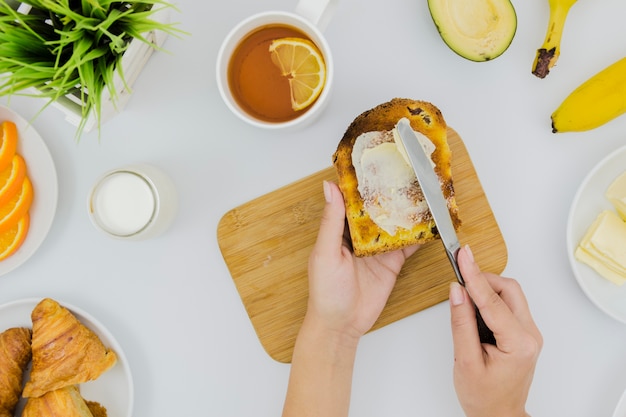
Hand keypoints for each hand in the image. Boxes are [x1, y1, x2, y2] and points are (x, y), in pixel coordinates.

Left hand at [282, 181, 417, 416]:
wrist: (341, 325)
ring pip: (395, 223)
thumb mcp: (325, 253)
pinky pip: (408, 245)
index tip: (373, 159)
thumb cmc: (325, 292)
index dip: (361, 181)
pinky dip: (420, 235)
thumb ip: (331, 221)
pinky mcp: (392, 263)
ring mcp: (378, 248)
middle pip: (377, 208)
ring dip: (407, 209)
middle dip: (390, 191)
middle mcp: (359, 235)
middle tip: (406, 169)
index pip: (351, 199)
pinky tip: (432, 222)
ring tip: (423, 189)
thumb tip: (329, 187)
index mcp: (339, 229)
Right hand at [449, 245, 541, 416]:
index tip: (463, 256)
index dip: (474, 276)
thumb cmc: (483, 396)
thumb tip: (457, 291)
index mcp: (519, 343)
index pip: (493, 301)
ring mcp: (528, 333)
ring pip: (509, 294)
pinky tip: (472, 307)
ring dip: (486, 289)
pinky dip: (489, 300)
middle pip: (508, 289)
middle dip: (483, 279)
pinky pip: (506, 305)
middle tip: (459, 272)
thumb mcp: (465, 361)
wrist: (498, 415)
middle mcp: (530, 334)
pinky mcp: (521, 332)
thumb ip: (461, 323)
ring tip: (462, 296)